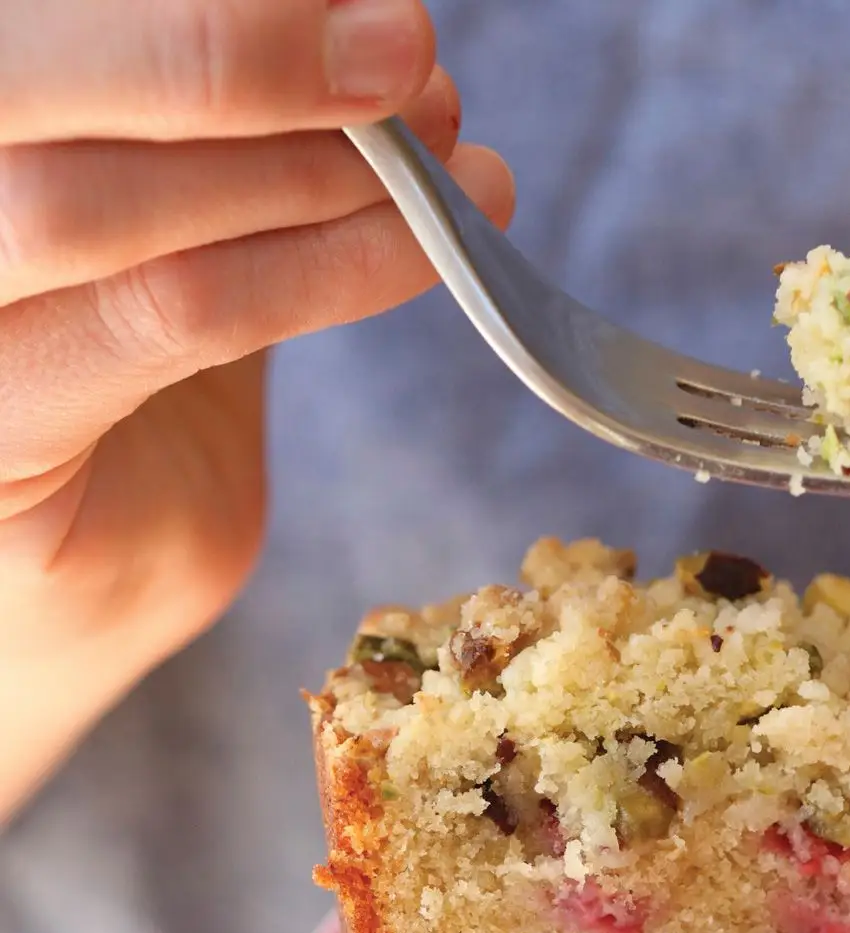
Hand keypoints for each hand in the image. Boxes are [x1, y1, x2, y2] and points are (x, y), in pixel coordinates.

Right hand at [0, 0, 514, 819]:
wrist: (67, 595)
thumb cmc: (118, 410)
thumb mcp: (163, 250)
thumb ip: (217, 157)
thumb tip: (373, 55)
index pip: (51, 24)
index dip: (214, 7)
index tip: (366, 5)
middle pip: (36, 65)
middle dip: (246, 50)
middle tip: (411, 57)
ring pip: (102, 205)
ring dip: (307, 176)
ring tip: (448, 171)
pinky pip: (165, 319)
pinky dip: (312, 276)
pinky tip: (420, 257)